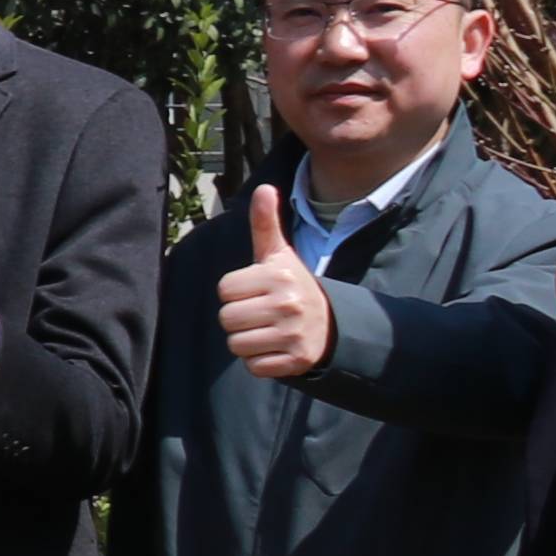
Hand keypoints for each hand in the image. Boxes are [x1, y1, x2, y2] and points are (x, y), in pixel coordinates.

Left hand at [218, 186, 334, 383]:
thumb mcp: (280, 255)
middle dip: (238, 318)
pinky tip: (276, 348)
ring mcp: (293, 334)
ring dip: (246, 341)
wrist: (331, 324)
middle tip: (261, 313)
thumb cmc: (292, 285)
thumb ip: (265, 224)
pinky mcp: (296, 361)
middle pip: (226, 319)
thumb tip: (264, 189)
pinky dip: (259, 361)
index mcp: (279, 275)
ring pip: (236, 345)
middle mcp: (288, 303)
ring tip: (267, 330)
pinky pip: (253, 366)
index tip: (256, 291)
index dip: (236, 292)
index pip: (224, 289)